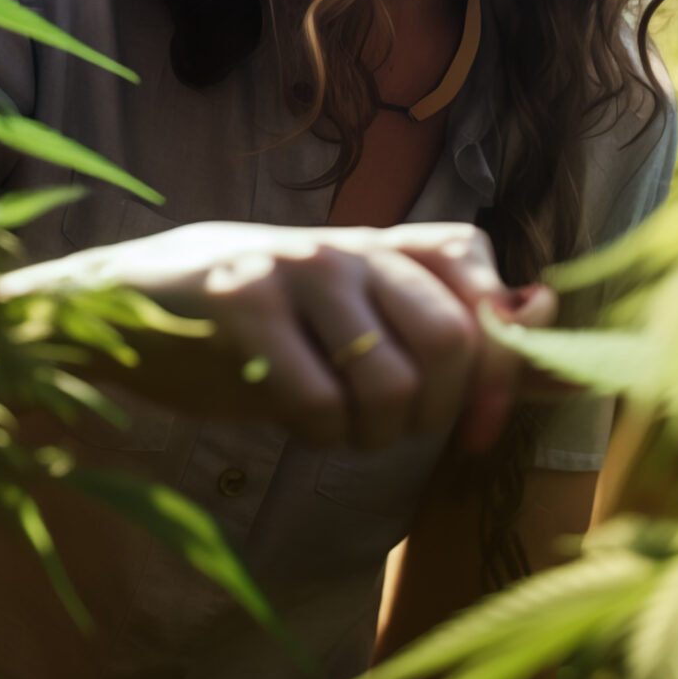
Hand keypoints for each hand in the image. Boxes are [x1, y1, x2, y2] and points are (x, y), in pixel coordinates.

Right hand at [0, 221, 552, 451]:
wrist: (120, 303)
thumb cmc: (255, 320)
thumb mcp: (353, 313)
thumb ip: (451, 321)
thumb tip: (557, 329)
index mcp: (380, 243)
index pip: (478, 272)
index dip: (501, 360)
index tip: (481, 425)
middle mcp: (345, 245)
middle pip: (450, 342)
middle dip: (434, 414)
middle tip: (389, 428)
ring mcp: (293, 271)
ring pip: (391, 381)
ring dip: (374, 434)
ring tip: (337, 425)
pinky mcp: (239, 308)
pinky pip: (318, 403)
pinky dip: (319, 436)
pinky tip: (293, 421)